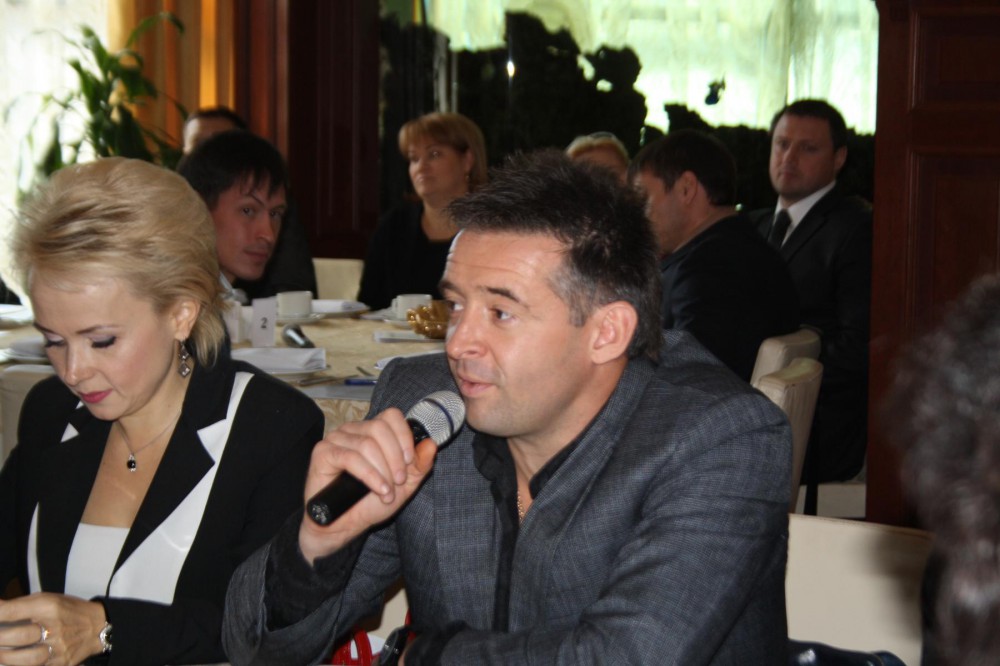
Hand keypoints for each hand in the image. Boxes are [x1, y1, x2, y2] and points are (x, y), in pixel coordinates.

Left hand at [0, 594, 105, 665]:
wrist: (97, 626)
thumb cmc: (68, 611)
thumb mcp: (46, 600)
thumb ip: (19, 606)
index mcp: (48, 606)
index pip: (13, 611)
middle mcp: (54, 626)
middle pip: (20, 635)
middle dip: (0, 638)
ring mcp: (59, 648)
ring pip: (28, 658)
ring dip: (7, 658)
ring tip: (0, 654)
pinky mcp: (61, 663)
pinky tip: (14, 663)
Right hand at [299, 408, 437, 562]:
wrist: (344, 526)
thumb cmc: (370, 503)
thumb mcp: (404, 485)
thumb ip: (419, 465)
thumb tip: (431, 443)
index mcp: (372, 431)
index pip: (391, 415)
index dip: (404, 435)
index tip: (409, 460)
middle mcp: (353, 430)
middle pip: (379, 428)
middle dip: (395, 457)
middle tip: (399, 481)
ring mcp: (336, 439)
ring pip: (367, 444)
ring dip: (383, 471)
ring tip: (387, 492)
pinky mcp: (323, 452)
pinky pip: (350, 457)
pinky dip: (369, 476)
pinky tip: (378, 490)